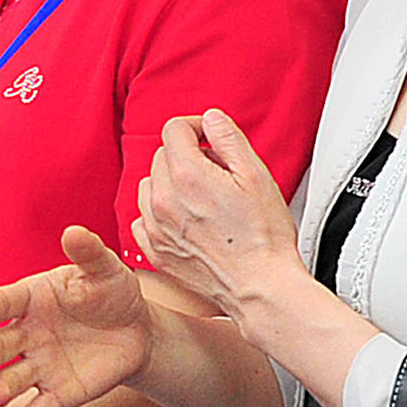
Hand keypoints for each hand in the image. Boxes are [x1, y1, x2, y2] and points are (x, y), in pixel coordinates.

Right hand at [0, 225, 153, 406]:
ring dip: (1, 388)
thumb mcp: (106, 269)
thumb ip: (89, 253)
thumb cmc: (112, 292)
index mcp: (30, 300)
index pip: (1, 303)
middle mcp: (25, 335)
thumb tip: (74, 232)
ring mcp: (39, 367)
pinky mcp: (59, 394)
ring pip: (11, 379)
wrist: (138, 331)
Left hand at [137, 111, 300, 318]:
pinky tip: (184, 219)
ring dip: (170, 182)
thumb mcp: (257, 175)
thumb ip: (229, 138)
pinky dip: (159, 212)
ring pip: (149, 185)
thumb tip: (211, 119)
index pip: (174, 129)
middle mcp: (164, 200)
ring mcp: (156, 227)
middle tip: (217, 173)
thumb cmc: (264, 238)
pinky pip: (142, 218)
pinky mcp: (155, 251)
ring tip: (201, 197)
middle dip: (188, 155)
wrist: (260, 287)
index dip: (196, 127)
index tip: (209, 138)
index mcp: (188, 176)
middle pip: (162, 156)